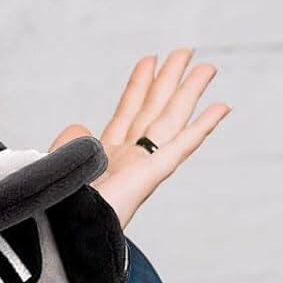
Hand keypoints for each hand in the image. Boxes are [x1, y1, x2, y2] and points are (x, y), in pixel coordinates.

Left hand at [50, 49, 228, 229]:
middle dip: (169, 79)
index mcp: (107, 155)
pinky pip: (182, 146)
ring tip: (208, 67)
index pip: (127, 112)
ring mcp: (143, 166)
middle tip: (184, 51)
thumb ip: (70, 142)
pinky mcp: (152, 176)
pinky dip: (203, 126)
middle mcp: (129, 157)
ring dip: (190, 93)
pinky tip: (221, 108)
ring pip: (172, 120)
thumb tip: (80, 127)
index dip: (138, 85)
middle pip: (154, 109)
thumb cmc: (63, 208)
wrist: (65, 231)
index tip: (149, 60)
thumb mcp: (61, 163)